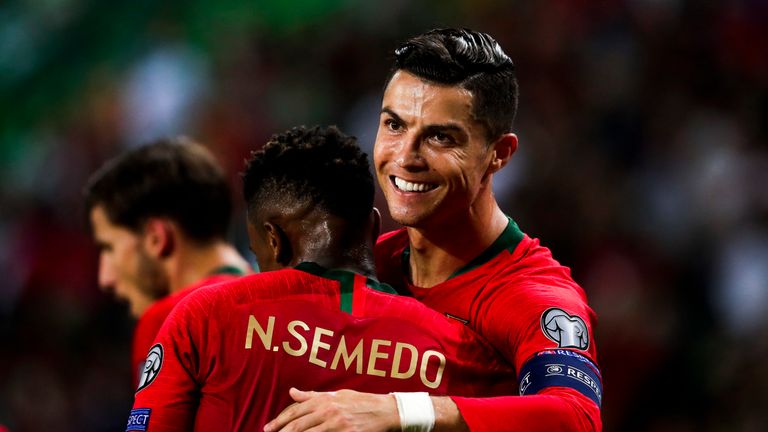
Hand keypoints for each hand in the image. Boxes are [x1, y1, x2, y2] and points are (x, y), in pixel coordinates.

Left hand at [264, 387, 399, 431]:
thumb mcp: (336, 394)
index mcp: (324, 399)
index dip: (280, 420)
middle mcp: (328, 410)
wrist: (384, 410)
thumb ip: (312, 395)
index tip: (268, 427)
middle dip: (281, 431)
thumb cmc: (360, 401)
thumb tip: (292, 391)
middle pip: (298, 424)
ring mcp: (337, 424)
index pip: (296, 410)